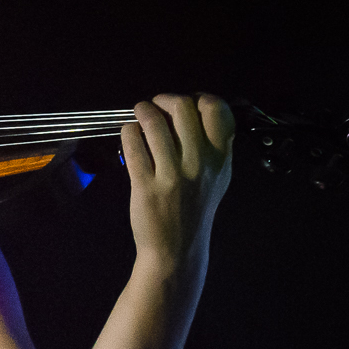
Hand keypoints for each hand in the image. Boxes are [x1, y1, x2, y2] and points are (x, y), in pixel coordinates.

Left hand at [122, 93, 233, 275]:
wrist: (177, 249)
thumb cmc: (194, 208)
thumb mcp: (217, 177)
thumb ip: (213, 145)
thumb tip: (195, 107)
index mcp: (220, 159)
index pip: (217, 110)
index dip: (198, 98)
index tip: (186, 104)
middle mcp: (200, 164)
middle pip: (183, 107)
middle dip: (164, 99)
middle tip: (156, 106)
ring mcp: (172, 175)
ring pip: (154, 122)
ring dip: (142, 111)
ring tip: (139, 114)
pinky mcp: (145, 185)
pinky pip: (132, 143)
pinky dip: (128, 131)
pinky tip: (130, 135)